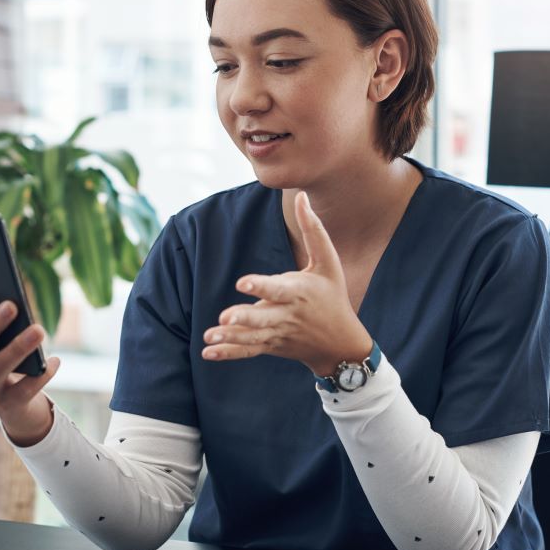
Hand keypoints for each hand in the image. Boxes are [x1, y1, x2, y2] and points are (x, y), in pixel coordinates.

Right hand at [0, 290, 61, 445]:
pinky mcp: (7, 405)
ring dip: (17, 348)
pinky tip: (55, 360)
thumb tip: (16, 301)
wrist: (18, 403)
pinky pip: (24, 390)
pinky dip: (41, 375)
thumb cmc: (9, 359)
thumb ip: (4, 323)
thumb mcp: (3, 341)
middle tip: (12, 306)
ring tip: (39, 330)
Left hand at [201, 191, 372, 376]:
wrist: (340, 344)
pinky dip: (230, 353)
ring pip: (253, 337)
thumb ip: (313, 230)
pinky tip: (209, 352)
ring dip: (231, 338)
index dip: (261, 286)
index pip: (278, 289)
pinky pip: (249, 350)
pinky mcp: (271, 346)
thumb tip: (303, 197)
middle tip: (224, 316)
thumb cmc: (332, 295)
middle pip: (263, 318)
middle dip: (245, 318)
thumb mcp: (328, 263)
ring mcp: (278, 333)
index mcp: (299, 292)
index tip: (242, 282)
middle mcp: (288, 315)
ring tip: (210, 336)